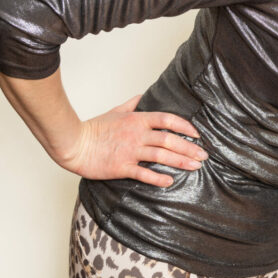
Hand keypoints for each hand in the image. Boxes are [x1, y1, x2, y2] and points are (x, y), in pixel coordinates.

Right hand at [60, 94, 207, 186]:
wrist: (73, 144)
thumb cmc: (92, 129)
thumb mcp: (115, 111)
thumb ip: (132, 105)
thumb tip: (142, 96)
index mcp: (137, 120)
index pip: (168, 120)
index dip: (185, 126)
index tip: (197, 134)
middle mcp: (137, 135)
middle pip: (170, 140)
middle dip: (190, 148)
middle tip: (204, 155)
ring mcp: (130, 151)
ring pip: (161, 156)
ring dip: (181, 161)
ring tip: (196, 166)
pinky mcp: (121, 167)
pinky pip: (143, 174)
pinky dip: (158, 178)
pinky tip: (170, 181)